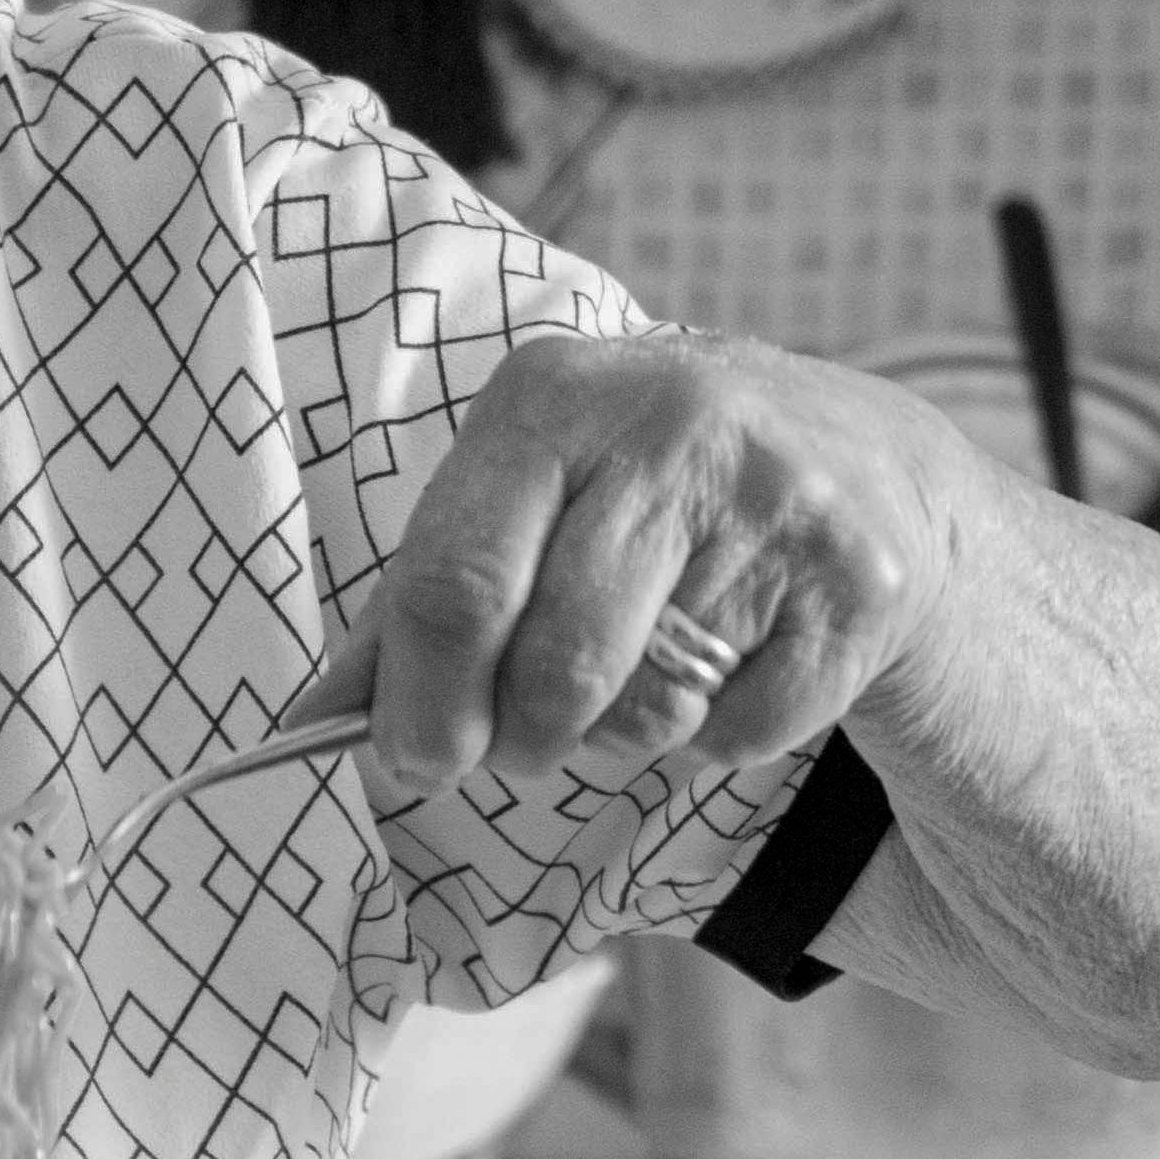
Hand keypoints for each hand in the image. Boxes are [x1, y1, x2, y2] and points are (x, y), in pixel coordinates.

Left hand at [287, 330, 972, 790]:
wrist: (862, 465)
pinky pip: (736, 732)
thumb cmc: (634, 503)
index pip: (453, 590)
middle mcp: (670, 421)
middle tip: (526, 739)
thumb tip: (297, 729)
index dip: (422, 710)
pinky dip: (717, 735)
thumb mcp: (514, 512)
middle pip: (549, 671)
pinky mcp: (859, 583)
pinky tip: (735, 656)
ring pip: (644, 710)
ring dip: (620, 735)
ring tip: (641, 668)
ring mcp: (778, 496)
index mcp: (550, 398)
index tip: (416, 760)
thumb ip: (403, 615)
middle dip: (519, 741)